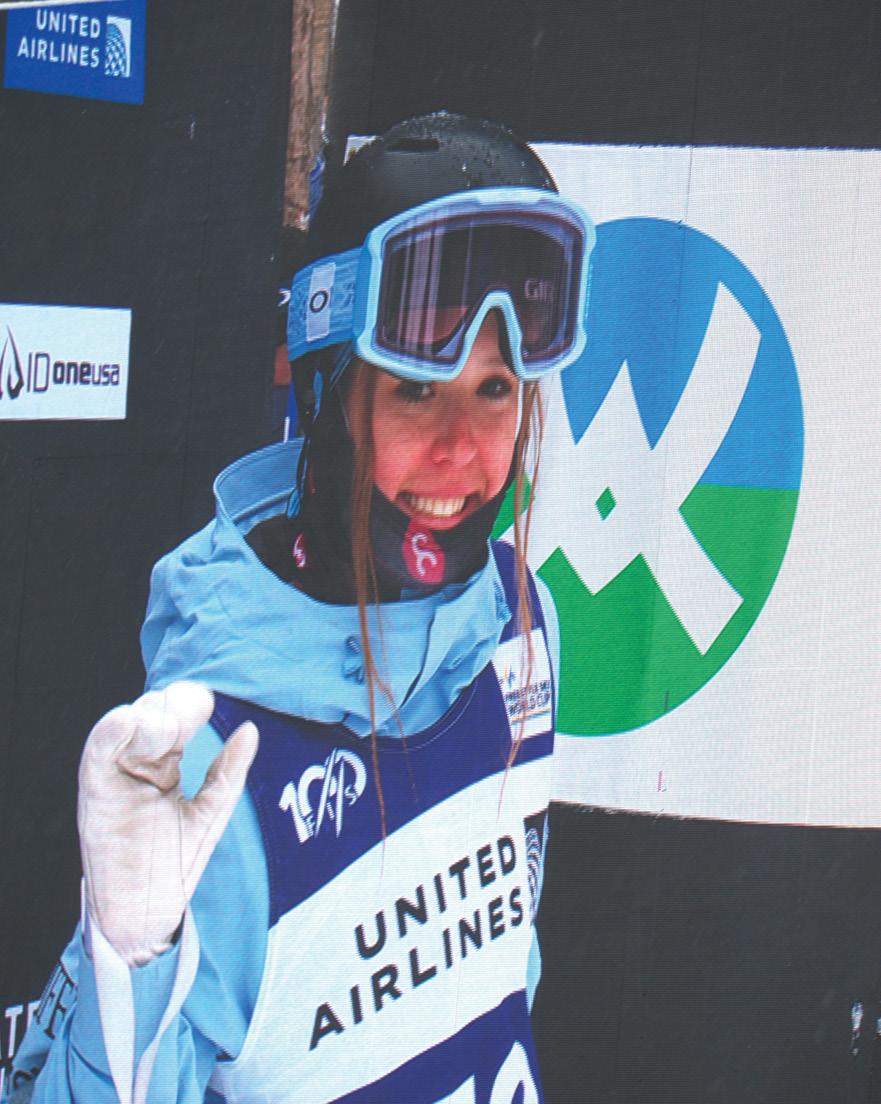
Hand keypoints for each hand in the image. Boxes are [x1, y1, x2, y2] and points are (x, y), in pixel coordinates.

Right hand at [77, 682, 257, 966]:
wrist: (145, 917)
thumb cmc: (173, 867)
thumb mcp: (210, 812)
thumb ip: (228, 771)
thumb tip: (249, 729)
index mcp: (162, 766)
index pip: (175, 720)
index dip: (189, 705)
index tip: (208, 699)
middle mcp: (136, 766)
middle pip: (151, 716)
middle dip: (172, 707)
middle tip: (192, 707)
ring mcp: (115, 777)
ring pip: (124, 727)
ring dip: (147, 717)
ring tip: (170, 722)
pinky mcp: (95, 793)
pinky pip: (98, 754)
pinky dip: (110, 733)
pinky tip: (129, 721)